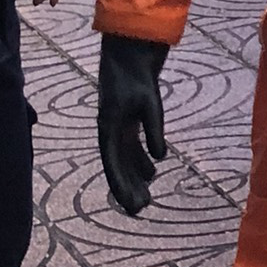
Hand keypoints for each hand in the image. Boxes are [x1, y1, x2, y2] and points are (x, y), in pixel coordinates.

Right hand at [97, 34, 169, 213]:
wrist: (130, 55)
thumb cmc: (137, 78)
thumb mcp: (149, 103)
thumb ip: (154, 129)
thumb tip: (159, 157)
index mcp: (108, 128)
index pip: (113, 164)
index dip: (120, 186)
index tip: (129, 204)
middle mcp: (109, 131)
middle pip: (118, 166)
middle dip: (128, 188)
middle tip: (141, 210)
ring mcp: (117, 127)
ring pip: (125, 159)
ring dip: (135, 177)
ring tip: (147, 197)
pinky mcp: (127, 122)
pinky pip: (132, 147)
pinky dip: (140, 160)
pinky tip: (152, 172)